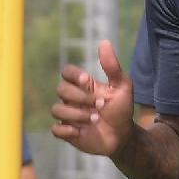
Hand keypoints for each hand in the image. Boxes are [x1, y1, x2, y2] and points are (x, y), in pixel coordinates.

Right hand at [50, 40, 136, 158]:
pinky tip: (81, 131)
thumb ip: (112, 67)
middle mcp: (73, 98)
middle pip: (61, 89)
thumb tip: (104, 42)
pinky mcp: (67, 132)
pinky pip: (55, 129)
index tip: (87, 81)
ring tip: (95, 120)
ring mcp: (69, 115)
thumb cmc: (121, 109)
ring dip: (76, 114)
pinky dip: (66, 130)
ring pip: (56, 109)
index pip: (67, 72)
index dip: (73, 75)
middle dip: (81, 97)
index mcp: (83, 85)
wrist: (123, 136)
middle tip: (100, 105)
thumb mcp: (122, 87)